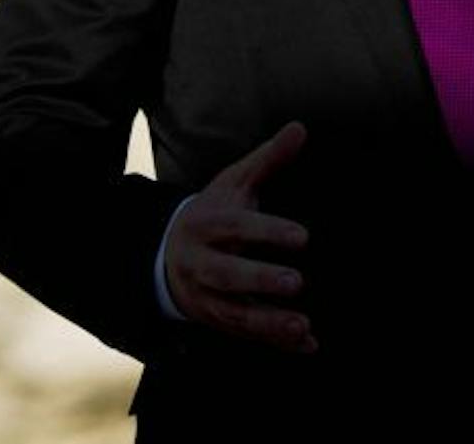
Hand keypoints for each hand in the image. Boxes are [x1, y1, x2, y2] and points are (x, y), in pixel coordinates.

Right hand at [164, 121, 315, 353]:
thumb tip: (301, 128)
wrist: (165, 254)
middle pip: (227, 275)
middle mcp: (201, 263)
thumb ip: (268, 159)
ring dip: (268, 323)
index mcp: (207, 224)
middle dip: (260, 280)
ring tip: (303, 325)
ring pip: (233, 313)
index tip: (304, 236)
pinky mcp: (215, 319)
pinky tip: (307, 345)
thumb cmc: (212, 213)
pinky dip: (274, 342)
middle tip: (297, 282)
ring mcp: (205, 296)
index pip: (237, 227)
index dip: (268, 231)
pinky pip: (244, 333)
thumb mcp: (233, 182)